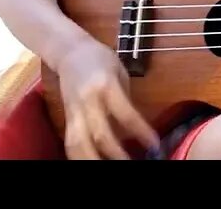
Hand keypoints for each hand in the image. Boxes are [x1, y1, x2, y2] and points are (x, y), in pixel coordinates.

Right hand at [55, 37, 159, 159]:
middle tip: (131, 164)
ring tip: (106, 168)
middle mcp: (88, 100)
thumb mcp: (120, 72)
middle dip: (115, 154)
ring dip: (92, 160)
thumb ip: (125, 100)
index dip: (140, 131)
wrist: (69, 51)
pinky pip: (71, 142)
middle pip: (99, 134)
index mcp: (106, 85)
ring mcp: (74, 110)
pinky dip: (79, 156)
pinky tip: (90, 162)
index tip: (154, 145)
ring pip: (78, 143)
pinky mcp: (66, 117)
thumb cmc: (100, 58)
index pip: (125, 113)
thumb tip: (134, 129)